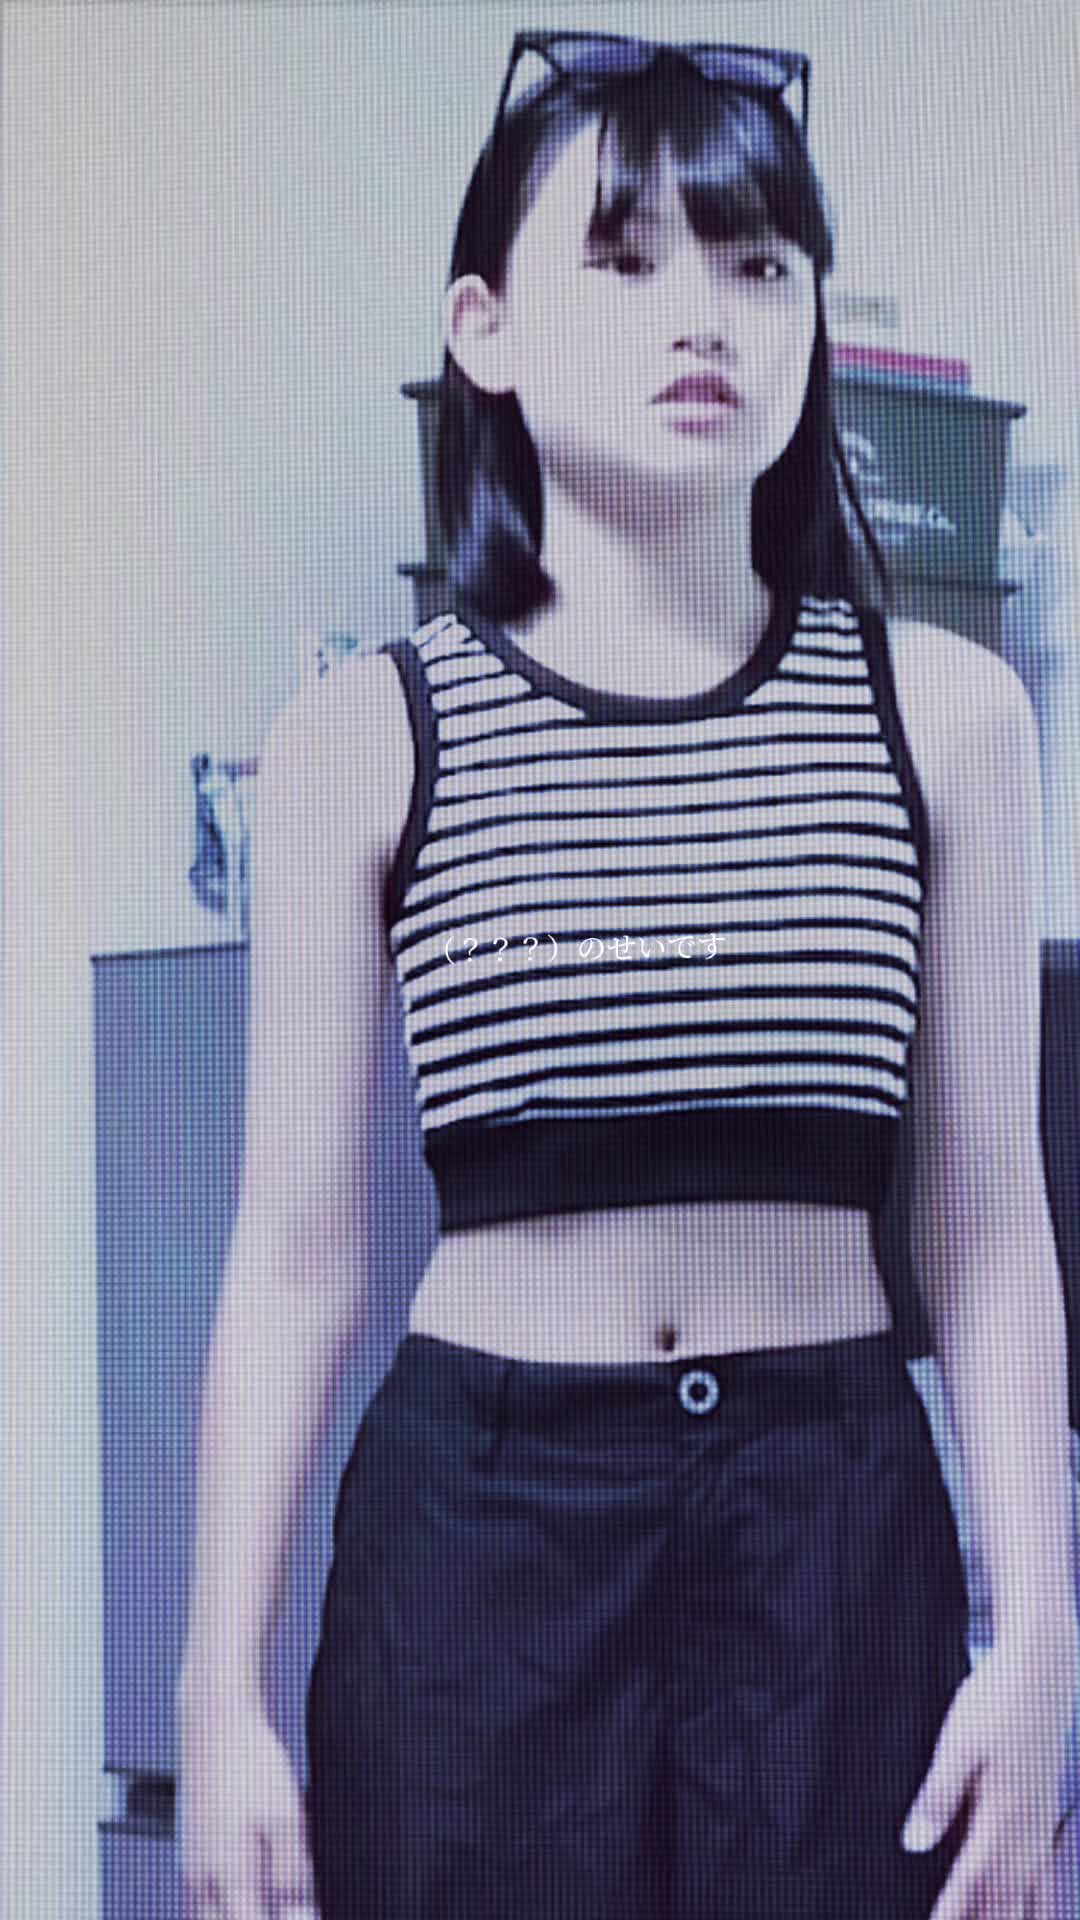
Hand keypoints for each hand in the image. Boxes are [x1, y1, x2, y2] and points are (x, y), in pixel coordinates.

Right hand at [177, 1685, 321, 1919]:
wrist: (215, 1719)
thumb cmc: (250, 1761)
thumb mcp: (286, 1818)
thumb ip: (292, 1877)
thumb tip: (303, 1919)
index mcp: (229, 1878)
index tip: (303, 1915)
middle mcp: (202, 1883)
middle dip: (259, 1919)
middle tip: (292, 1906)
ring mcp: (191, 1871)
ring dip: (241, 1913)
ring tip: (276, 1898)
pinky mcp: (191, 1856)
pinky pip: (204, 1904)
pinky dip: (228, 1907)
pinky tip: (249, 1891)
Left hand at [901, 1633, 1079, 1918]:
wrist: (1041, 1670)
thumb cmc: (995, 1702)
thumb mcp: (957, 1745)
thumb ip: (937, 1797)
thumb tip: (914, 1844)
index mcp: (1000, 1816)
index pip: (971, 1883)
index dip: (951, 1914)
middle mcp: (1027, 1829)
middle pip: (1004, 1898)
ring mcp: (1041, 1823)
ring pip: (1030, 1891)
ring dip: (1011, 1914)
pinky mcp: (1046, 1811)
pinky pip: (1045, 1871)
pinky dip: (1036, 1897)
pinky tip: (1028, 1904)